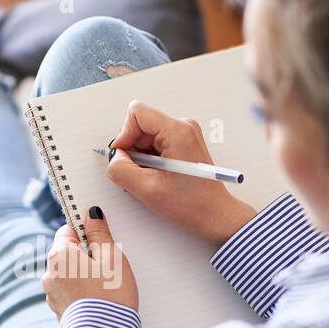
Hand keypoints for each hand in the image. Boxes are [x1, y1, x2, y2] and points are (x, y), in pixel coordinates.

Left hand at [42, 208, 138, 318]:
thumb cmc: (111, 298)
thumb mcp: (112, 259)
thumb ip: (100, 233)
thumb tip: (92, 214)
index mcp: (59, 256)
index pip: (68, 230)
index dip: (87, 232)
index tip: (102, 239)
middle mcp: (49, 273)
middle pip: (68, 252)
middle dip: (87, 255)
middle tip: (109, 266)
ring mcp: (52, 293)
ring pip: (69, 273)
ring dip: (85, 274)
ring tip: (106, 286)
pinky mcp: (59, 310)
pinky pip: (71, 292)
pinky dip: (83, 291)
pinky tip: (99, 299)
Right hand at [107, 100, 257, 245]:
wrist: (214, 214)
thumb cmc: (191, 204)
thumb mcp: (147, 190)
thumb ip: (121, 170)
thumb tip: (114, 158)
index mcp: (177, 131)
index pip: (137, 113)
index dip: (124, 134)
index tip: (124, 156)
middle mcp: (183, 127)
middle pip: (141, 125)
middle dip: (133, 149)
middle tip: (140, 173)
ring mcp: (184, 134)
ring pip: (147, 136)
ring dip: (141, 157)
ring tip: (152, 178)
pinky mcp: (184, 143)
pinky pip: (156, 144)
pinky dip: (150, 160)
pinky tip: (157, 176)